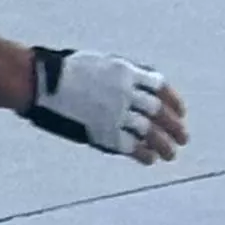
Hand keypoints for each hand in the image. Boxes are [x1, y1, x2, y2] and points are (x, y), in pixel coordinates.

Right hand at [24, 44, 187, 162]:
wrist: (40, 83)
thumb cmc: (63, 71)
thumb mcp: (99, 64)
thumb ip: (120, 77)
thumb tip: (136, 90)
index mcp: (126, 72)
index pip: (160, 88)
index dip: (174, 102)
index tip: (182, 112)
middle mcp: (126, 93)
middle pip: (159, 113)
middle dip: (175, 127)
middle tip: (184, 138)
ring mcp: (115, 113)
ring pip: (149, 132)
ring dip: (164, 145)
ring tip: (171, 154)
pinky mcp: (103, 131)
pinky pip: (130, 146)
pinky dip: (143, 154)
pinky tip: (149, 160)